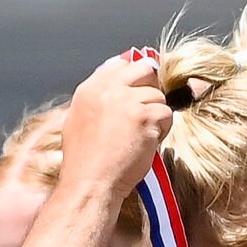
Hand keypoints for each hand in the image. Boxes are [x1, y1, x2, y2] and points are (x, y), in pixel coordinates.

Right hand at [62, 55, 172, 202]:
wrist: (90, 183)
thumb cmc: (85, 160)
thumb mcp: (80, 119)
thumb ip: (98, 98)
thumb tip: (119, 86)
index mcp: (90, 89)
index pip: (121, 64)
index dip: (135, 76)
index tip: (139, 89)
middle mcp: (107, 90)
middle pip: (144, 69)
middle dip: (151, 87)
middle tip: (147, 109)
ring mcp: (127, 102)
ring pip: (158, 96)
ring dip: (156, 116)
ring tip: (141, 136)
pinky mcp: (145, 117)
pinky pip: (166, 113)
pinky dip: (162, 130)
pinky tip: (147, 143)